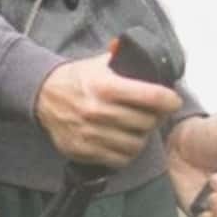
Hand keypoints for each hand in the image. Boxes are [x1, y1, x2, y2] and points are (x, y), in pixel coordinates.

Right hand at [33, 54, 182, 168]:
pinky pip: (118, 159)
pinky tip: (125, 141)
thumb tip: (149, 57)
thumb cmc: (76, 78)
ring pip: (135, 144)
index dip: (169, 100)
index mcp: (106, 86)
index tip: (173, 101)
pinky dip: (127, 153)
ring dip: (142, 137)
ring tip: (139, 129)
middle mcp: (98, 111)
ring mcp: (90, 134)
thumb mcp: (100, 63)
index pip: (152, 97)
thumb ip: (125, 60)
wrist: (43, 95)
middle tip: (155, 114)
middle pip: (146, 122)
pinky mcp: (83, 150)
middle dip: (156, 118)